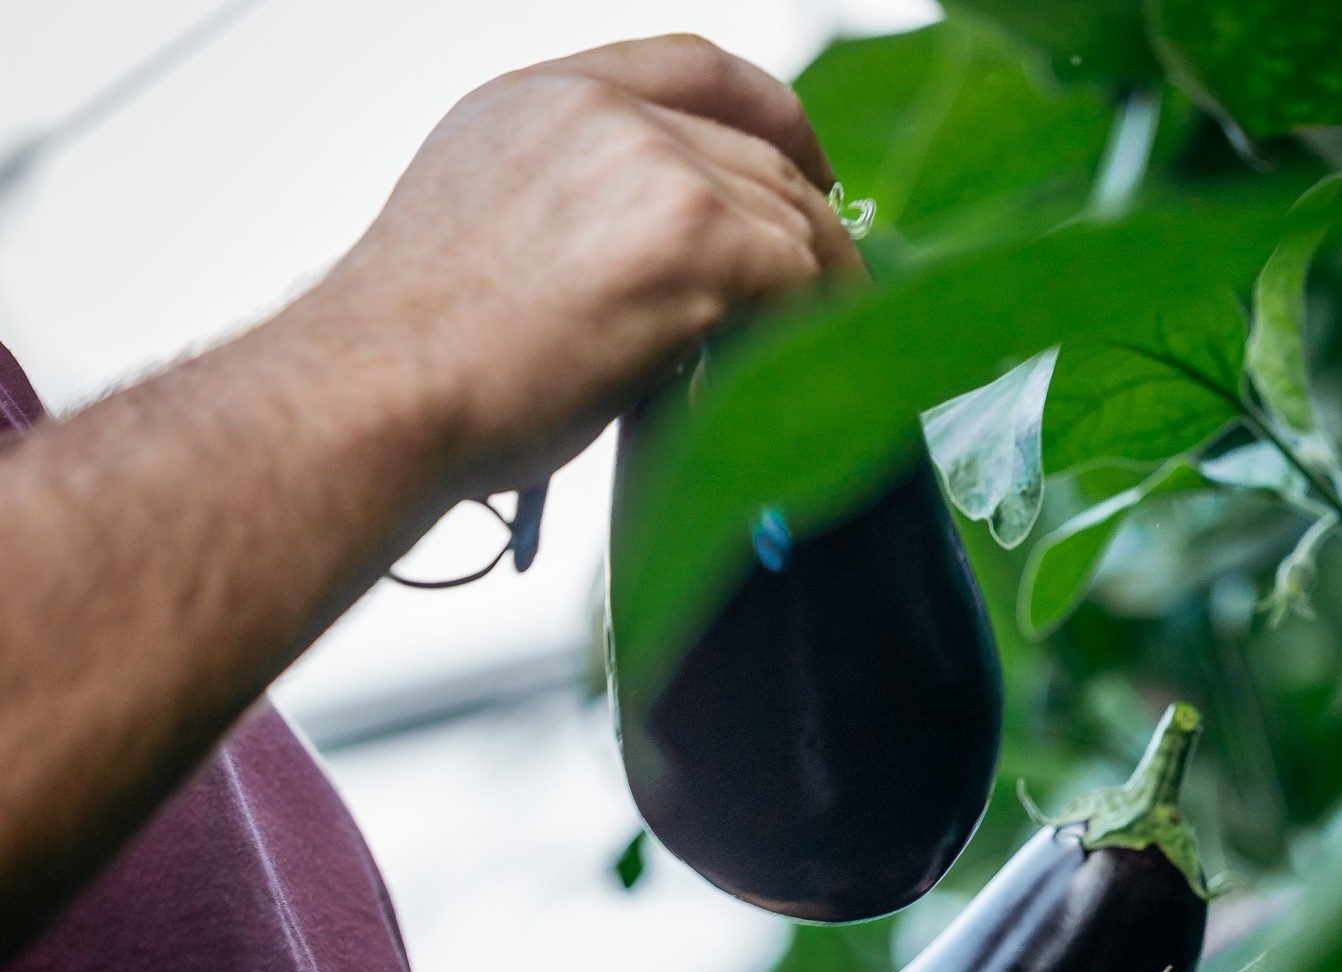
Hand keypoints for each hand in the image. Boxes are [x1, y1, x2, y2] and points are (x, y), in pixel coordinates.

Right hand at [301, 34, 864, 498]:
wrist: (380, 395)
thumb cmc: (416, 355)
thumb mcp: (480, 225)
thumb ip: (571, 202)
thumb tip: (652, 256)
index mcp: (547, 100)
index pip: (694, 68)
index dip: (769, 113)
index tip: (807, 162)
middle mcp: (602, 115)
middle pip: (756, 153)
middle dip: (801, 223)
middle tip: (824, 286)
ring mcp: (653, 169)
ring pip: (788, 216)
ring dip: (815, 283)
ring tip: (818, 337)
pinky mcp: (695, 238)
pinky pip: (800, 272)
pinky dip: (819, 315)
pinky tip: (811, 352)